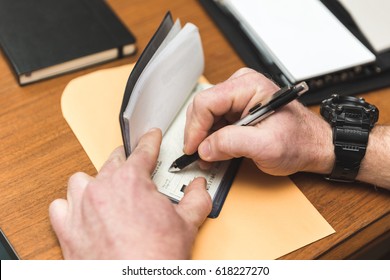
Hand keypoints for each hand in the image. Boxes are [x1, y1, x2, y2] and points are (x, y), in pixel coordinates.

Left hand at [49, 128, 211, 258]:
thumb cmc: (155, 258)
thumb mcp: (186, 224)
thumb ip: (196, 199)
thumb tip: (199, 189)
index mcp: (131, 180)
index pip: (142, 150)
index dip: (149, 140)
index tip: (150, 137)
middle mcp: (102, 188)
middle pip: (112, 161)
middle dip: (125, 162)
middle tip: (136, 171)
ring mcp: (81, 207)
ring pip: (82, 180)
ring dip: (94, 183)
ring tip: (109, 192)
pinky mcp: (67, 229)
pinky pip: (60, 206)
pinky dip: (70, 206)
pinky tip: (82, 211)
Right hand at [184, 68, 333, 175]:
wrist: (312, 145)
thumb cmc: (299, 141)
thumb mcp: (266, 146)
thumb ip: (232, 144)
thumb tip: (204, 148)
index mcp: (249, 87)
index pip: (207, 102)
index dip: (195, 128)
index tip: (193, 149)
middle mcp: (241, 86)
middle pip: (203, 107)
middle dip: (198, 133)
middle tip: (198, 155)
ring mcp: (238, 97)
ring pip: (206, 114)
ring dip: (203, 137)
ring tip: (207, 156)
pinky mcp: (237, 108)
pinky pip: (214, 120)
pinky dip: (211, 137)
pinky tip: (215, 150)